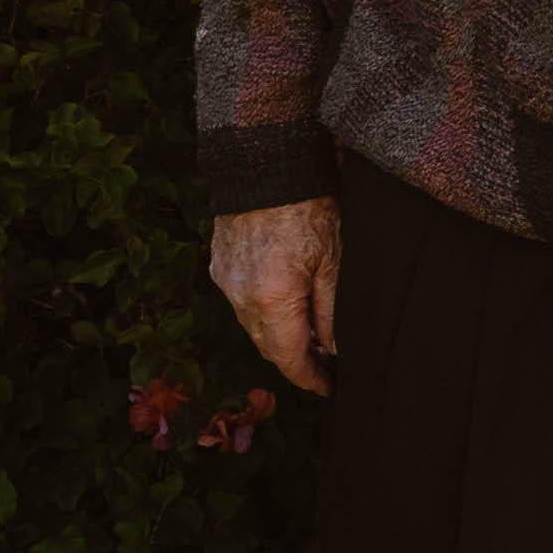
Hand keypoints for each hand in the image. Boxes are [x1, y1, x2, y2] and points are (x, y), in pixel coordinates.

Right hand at [211, 195, 339, 396]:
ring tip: (308, 334)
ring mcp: (225, 280)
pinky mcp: (219, 264)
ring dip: (278, 335)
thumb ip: (331, 312)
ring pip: (252, 325)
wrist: (266, 166)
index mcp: (272, 300)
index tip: (327, 387)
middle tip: (324, 363)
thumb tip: (333, 349)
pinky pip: (240, 301)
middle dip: (295, 359)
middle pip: (267, 346)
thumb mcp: (333, 262)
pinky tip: (283, 303)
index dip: (309, 378)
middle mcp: (241, 297)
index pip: (289, 358)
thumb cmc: (308, 208)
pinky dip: (262, 311)